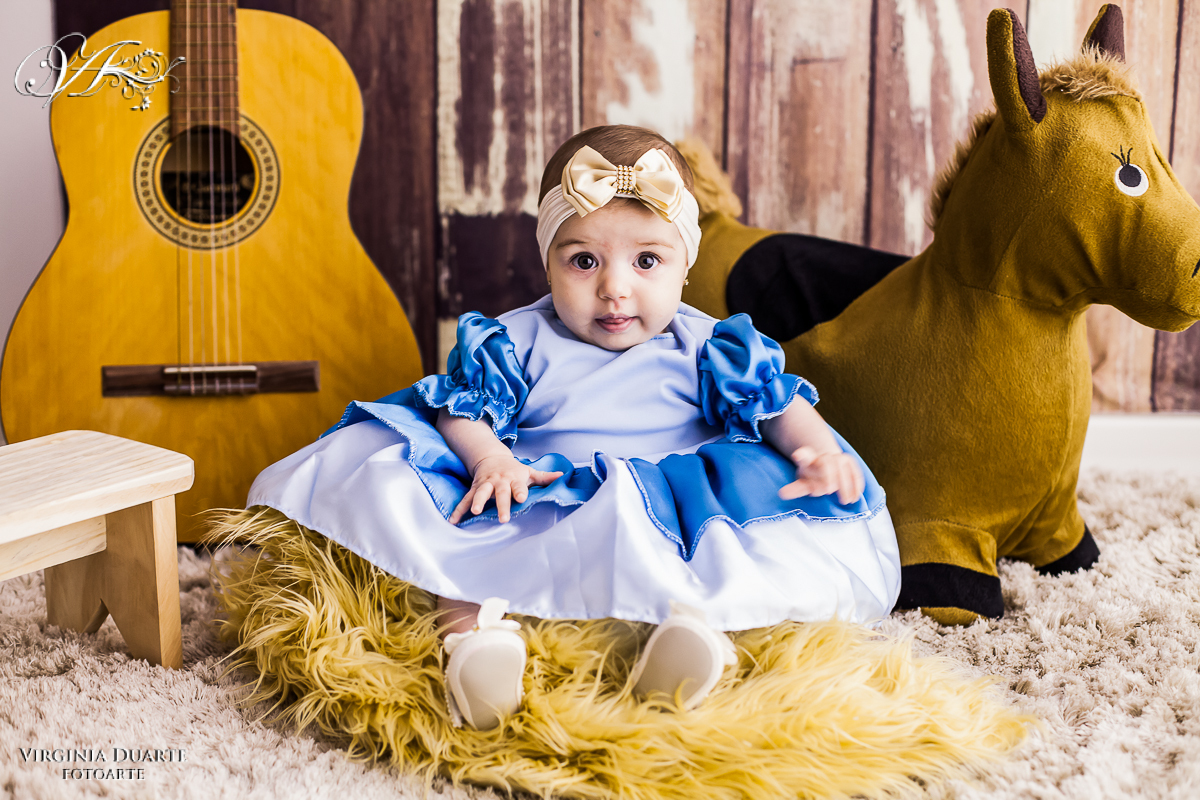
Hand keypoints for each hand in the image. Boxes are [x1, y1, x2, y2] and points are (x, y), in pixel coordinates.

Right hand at [448, 454, 562, 523]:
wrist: (491, 458)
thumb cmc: (514, 469)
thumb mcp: (529, 471)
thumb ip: (544, 477)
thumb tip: (563, 475)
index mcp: (513, 479)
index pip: (518, 486)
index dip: (520, 492)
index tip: (522, 498)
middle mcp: (498, 482)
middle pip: (500, 493)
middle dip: (501, 504)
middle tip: (503, 518)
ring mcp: (485, 485)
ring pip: (480, 493)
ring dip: (477, 502)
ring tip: (474, 512)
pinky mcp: (474, 489)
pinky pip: (465, 500)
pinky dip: (458, 510)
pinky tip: (453, 520)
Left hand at [777, 446, 863, 504]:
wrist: (827, 463)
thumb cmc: (813, 476)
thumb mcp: (803, 482)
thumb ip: (796, 489)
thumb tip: (782, 494)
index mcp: (808, 460)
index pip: (804, 457)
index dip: (801, 455)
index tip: (797, 455)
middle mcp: (824, 456)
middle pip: (826, 465)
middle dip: (828, 480)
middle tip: (828, 491)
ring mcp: (838, 457)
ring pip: (842, 469)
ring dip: (845, 486)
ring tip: (844, 501)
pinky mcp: (850, 461)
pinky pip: (855, 472)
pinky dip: (856, 484)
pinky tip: (855, 496)